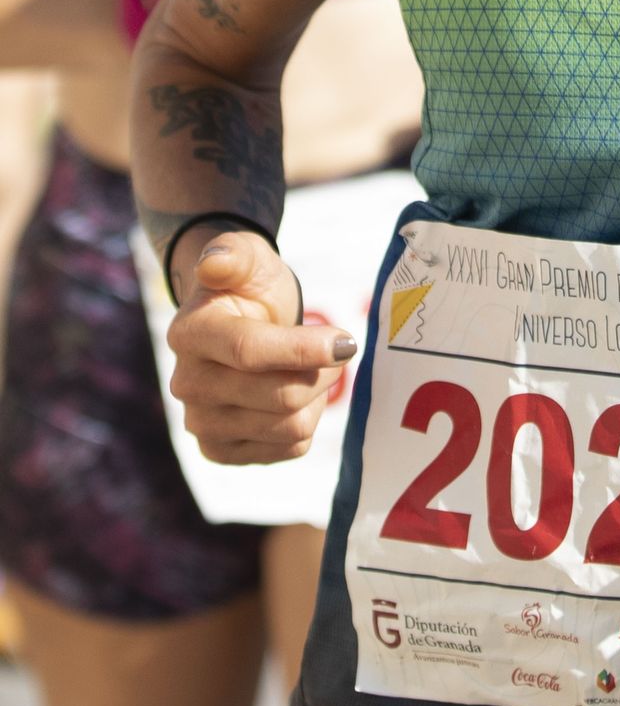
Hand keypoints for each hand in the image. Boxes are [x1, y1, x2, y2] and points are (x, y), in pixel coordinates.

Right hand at [167, 229, 355, 464]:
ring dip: (318, 397)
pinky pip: (289, 449)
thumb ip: (234, 253)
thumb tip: (215, 264)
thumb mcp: (248, 258)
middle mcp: (187, 384)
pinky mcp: (221, 451)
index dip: (304, 350)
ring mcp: (201, 423)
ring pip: (289, 427)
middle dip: (322, 371)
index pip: (250, 351)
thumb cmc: (249, 288)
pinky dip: (307, 423)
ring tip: (311, 369)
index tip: (346, 341)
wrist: (243, 325)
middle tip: (336, 348)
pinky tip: (297, 397)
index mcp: (189, 333)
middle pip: (279, 396)